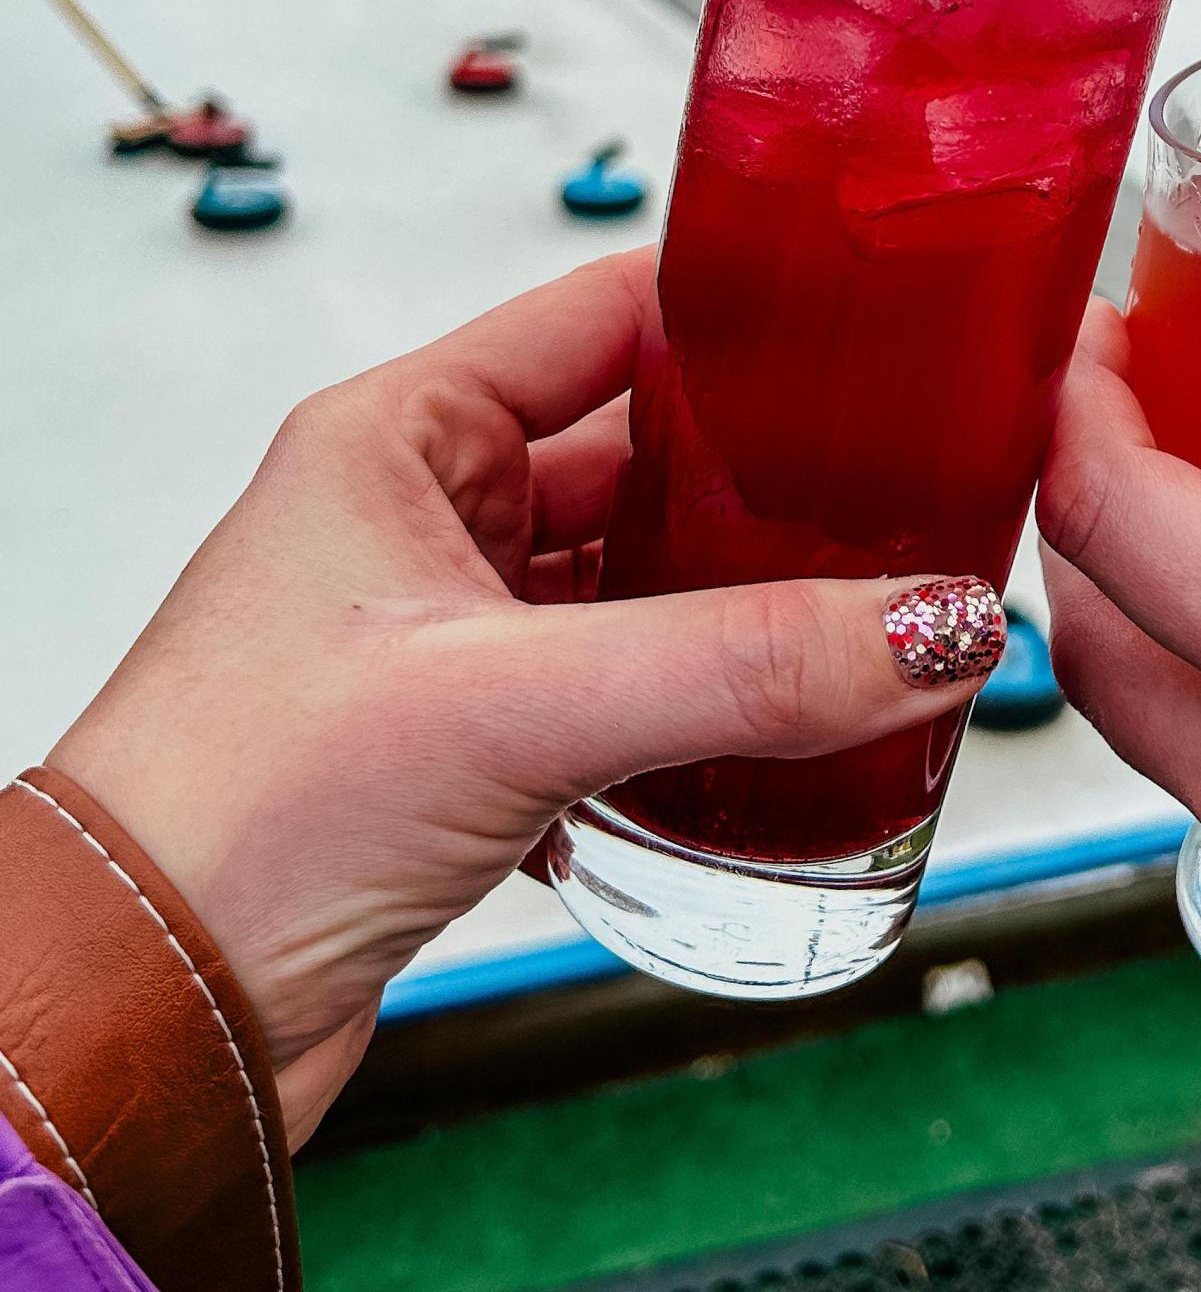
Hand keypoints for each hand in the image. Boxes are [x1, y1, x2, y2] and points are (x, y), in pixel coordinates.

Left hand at [48, 253, 1000, 1147]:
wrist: (146, 1021)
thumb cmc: (231, 812)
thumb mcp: (508, 704)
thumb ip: (734, 664)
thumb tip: (919, 630)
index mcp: (402, 435)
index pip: (601, 317)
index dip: (730, 314)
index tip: (855, 324)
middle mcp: (428, 516)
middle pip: (642, 457)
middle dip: (764, 484)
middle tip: (896, 492)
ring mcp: (455, 631)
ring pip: (642, 582)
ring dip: (739, 607)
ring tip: (864, 609)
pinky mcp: (476, 738)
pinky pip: (626, 684)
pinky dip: (701, 704)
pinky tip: (776, 729)